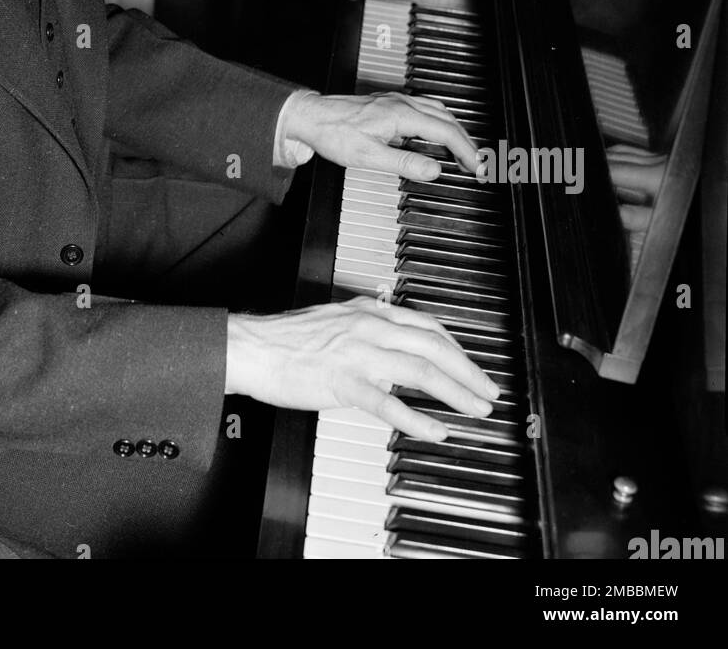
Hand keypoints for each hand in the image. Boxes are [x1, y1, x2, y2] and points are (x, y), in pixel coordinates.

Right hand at [226, 298, 498, 438]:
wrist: (253, 347)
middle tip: (489, 391)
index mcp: (368, 311)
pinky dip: (417, 418)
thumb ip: (365, 324)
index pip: (426, 325)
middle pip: (434, 346)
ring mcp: (358, 354)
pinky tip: (435, 431)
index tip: (471, 364)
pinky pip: (388, 403)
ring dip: (455, 392)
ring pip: (420, 370)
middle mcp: (369, 327)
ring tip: (476, 410)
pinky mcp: (343, 382)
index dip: (456, 346)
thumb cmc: (287, 337)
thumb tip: (390, 334)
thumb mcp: (335, 316)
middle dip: (468, 370)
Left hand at [282, 89, 480, 183]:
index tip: (477, 166)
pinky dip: (440, 122)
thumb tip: (434, 169)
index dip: (465, 151)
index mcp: (401, 115)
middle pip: (447, 119)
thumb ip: (404, 163)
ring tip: (463, 150)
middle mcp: (402, 104)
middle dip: (466, 141)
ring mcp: (395, 101)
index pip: (445, 132)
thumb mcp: (369, 156)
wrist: (311, 117)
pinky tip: (436, 132)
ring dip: (455, 129)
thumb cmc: (334, 134)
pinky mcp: (389, 104)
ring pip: (438, 111)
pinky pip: (425, 109)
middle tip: (477, 163)